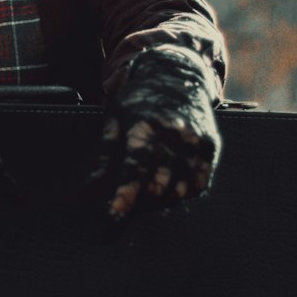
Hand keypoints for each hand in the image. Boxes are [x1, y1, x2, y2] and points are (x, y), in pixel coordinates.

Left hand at [87, 46, 221, 233]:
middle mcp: (173, 135)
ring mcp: (195, 141)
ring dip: (159, 201)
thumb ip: (103, 157)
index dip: (123, 201)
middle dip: (138, 203)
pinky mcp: (210, 147)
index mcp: (144, 126)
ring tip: (146, 191)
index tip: (111, 223)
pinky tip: (169, 184)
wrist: (177, 73)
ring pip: (178, 191)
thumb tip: (86, 192)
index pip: (133, 172)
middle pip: (156, 188)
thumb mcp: (113, 120)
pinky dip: (181, 193)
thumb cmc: (139, 100)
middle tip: (127, 201)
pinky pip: (198, 186)